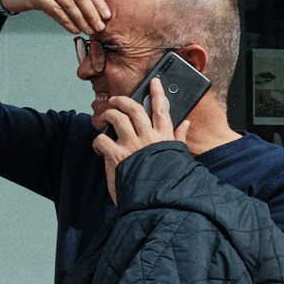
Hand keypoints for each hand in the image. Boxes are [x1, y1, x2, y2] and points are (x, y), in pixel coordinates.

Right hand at [0, 0, 110, 33]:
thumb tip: (95, 8)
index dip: (98, 2)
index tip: (106, 15)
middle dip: (92, 13)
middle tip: (99, 27)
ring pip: (69, 4)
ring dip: (80, 20)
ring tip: (87, 30)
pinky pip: (56, 10)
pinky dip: (66, 22)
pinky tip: (73, 29)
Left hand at [91, 80, 188, 202]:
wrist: (156, 202)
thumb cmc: (167, 181)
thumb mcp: (178, 158)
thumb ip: (179, 138)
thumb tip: (185, 123)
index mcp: (164, 138)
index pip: (162, 109)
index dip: (157, 93)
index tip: (154, 82)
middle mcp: (148, 138)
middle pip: (134, 109)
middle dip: (123, 101)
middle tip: (116, 100)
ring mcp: (131, 145)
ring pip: (117, 118)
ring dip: (108, 114)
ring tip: (105, 116)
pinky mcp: (116, 156)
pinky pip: (102, 139)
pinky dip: (98, 140)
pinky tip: (98, 146)